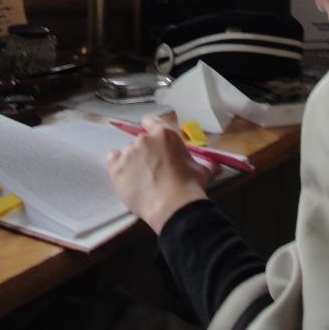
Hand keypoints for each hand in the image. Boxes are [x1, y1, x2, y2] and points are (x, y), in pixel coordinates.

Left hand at [107, 116, 215, 233]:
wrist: (172, 207)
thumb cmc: (189, 186)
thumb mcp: (202, 171)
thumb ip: (205, 164)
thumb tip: (216, 165)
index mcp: (164, 134)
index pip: (151, 121)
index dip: (151, 130)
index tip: (154, 141)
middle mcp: (144, 139)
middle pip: (140, 140)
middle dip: (146, 152)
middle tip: (154, 168)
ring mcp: (128, 153)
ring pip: (127, 152)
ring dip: (133, 161)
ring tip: (141, 178)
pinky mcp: (116, 169)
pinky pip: (112, 160)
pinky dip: (117, 165)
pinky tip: (124, 175)